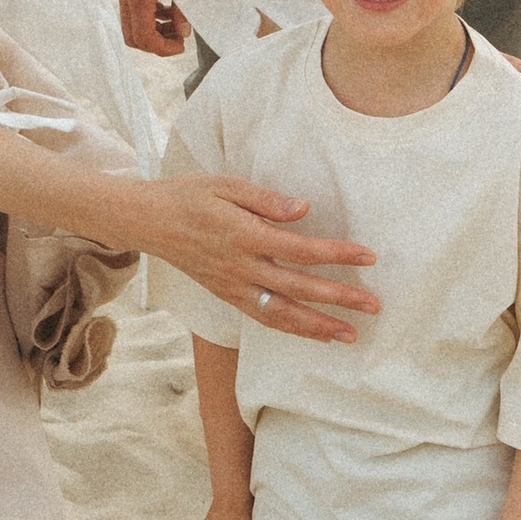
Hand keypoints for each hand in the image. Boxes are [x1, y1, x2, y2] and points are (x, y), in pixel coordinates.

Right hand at [117, 0, 189, 56]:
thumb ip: (184, 9)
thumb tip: (183, 32)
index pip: (143, 37)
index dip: (163, 49)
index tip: (182, 46)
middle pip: (131, 35)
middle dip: (155, 43)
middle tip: (178, 39)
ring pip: (130, 23)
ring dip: (152, 30)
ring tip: (177, 24)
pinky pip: (131, 7)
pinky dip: (148, 15)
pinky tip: (168, 8)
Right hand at [140, 173, 377, 343]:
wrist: (147, 222)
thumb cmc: (188, 195)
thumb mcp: (225, 184)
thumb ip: (265, 199)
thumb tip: (304, 208)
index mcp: (243, 235)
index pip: (299, 250)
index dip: (336, 255)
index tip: (368, 258)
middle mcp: (239, 267)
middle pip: (297, 288)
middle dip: (338, 299)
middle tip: (373, 306)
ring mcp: (232, 286)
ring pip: (280, 314)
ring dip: (317, 327)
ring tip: (350, 335)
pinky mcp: (226, 296)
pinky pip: (263, 318)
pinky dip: (292, 329)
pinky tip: (315, 335)